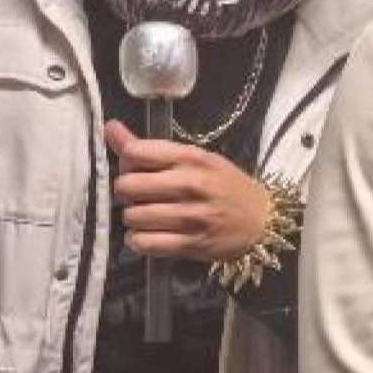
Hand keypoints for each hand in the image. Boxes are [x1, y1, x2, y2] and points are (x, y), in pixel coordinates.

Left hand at [105, 119, 268, 261]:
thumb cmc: (226, 186)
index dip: (126, 161)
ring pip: (132, 216)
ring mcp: (191, 217)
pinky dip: (139, 241)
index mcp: (192, 158)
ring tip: (148, 216)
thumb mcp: (196, 159)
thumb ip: (151, 148)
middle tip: (141, 195)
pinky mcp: (191, 244)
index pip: (135, 152)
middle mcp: (190, 185)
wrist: (262, 221)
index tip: (137, 168)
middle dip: (127, 192)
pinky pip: (144, 243)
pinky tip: (149, 235)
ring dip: (134, 218)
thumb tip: (110, 128)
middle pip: (126, 186)